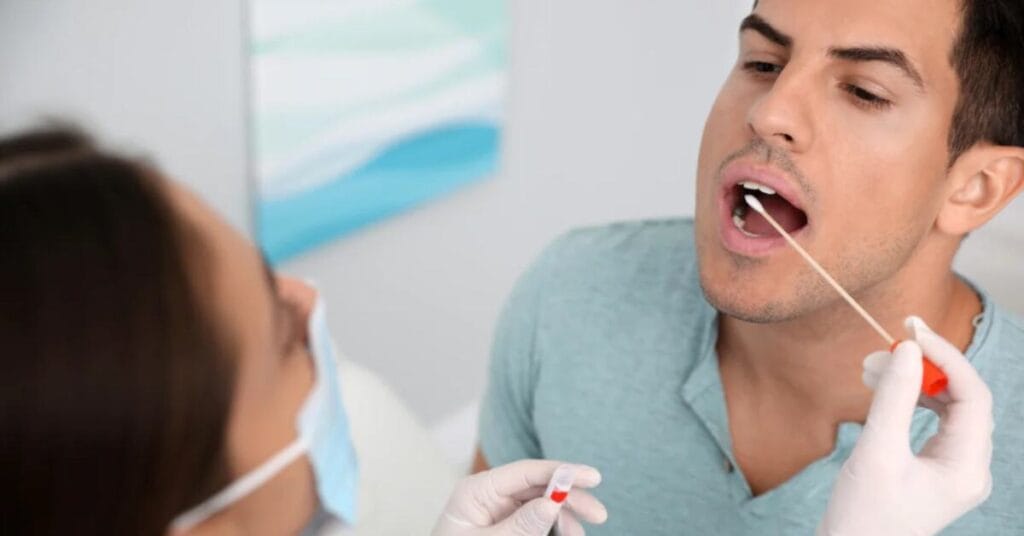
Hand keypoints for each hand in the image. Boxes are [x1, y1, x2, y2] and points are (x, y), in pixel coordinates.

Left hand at [432, 460, 607, 535]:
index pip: (526, 471)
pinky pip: (535, 520)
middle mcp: (489, 495)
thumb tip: (552, 502)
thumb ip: (520, 527)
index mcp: (477, 491)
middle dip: (570, 498)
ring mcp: (498, 510)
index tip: (593, 478)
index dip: (562, 471)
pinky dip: (553, 528)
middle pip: (538, 486)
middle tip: (599, 515)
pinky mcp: (505, 526)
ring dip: (564, 518)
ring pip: (541, 504)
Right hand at [817, 316, 993, 535]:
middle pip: (962, 399)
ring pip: (946, 408)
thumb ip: (895, 397)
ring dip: (914, 382)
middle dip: (926, 368)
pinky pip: (932, 422)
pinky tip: (883, 390)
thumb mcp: (877, 451)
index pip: (973, 395)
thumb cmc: (863, 516)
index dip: (945, 356)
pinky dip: (909, 400)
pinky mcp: (932, 470)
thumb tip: (908, 349)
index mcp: (967, 468)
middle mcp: (969, 468)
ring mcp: (952, 470)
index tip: (911, 330)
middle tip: (886, 347)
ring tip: (875, 367)